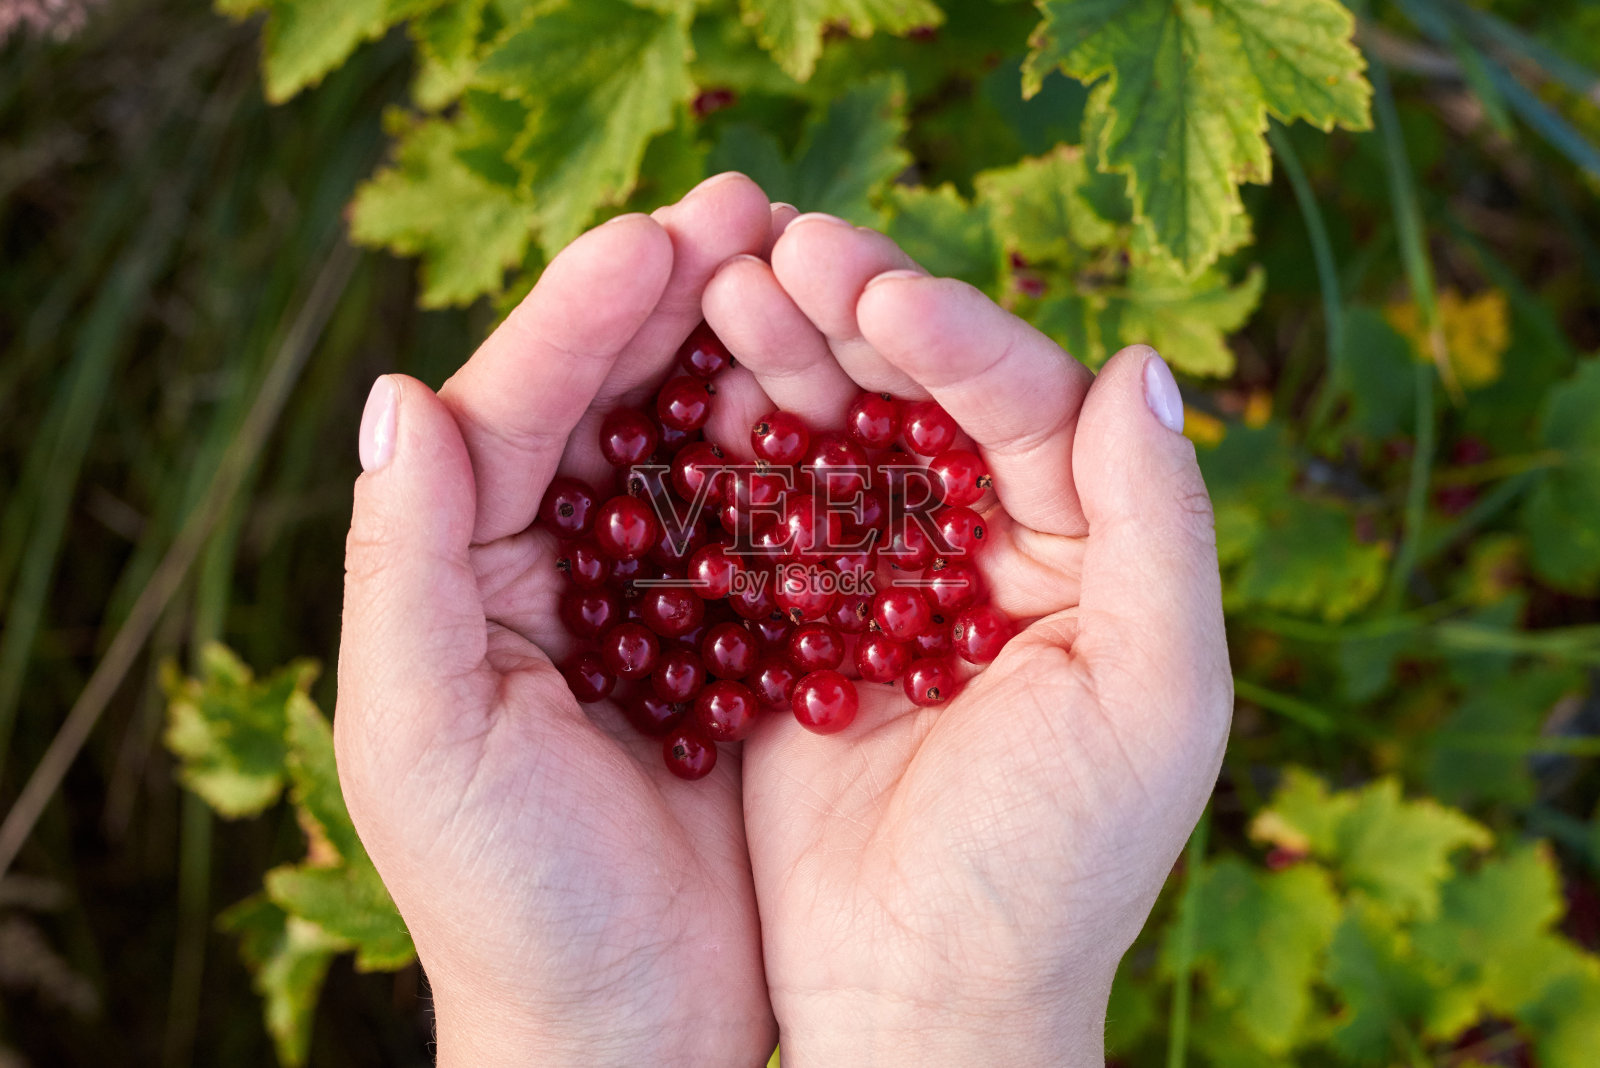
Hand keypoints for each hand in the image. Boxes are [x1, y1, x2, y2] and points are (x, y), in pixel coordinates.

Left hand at [334, 175, 787, 1066]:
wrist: (628, 1033)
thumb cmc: (512, 903)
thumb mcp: (422, 736)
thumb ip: (400, 567)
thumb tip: (396, 398)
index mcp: (459, 577)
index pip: (509, 413)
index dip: (579, 319)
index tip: (659, 238)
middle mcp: (547, 570)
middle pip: (606, 402)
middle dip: (670, 304)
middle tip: (753, 206)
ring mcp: (649, 600)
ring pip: (693, 445)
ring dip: (745, 355)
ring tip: (809, 269)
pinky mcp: (734, 643)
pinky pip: (767, 523)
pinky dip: (800, 457)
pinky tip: (852, 397)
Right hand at [701, 216, 1232, 1064]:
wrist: (922, 1002)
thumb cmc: (1054, 870)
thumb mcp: (1152, 701)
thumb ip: (1161, 531)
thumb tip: (1142, 365)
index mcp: (1086, 554)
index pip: (1026, 404)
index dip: (957, 336)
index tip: (878, 288)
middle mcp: (989, 550)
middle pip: (923, 400)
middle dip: (854, 320)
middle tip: (778, 249)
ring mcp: (886, 586)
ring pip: (836, 443)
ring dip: (784, 364)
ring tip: (723, 291)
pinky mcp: (800, 629)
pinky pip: (765, 519)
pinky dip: (730, 459)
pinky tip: (688, 398)